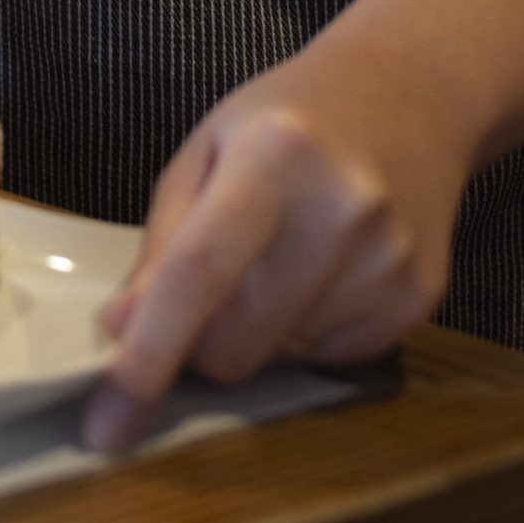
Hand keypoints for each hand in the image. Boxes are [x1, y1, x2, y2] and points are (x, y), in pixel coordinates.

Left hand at [81, 41, 468, 453]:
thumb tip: (123, 331)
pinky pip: (329, 362)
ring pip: (278, 361)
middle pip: (235, 344)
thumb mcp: (206, 151)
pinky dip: (308, 333)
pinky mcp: (416, 298)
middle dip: (200, 341)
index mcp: (273, 158)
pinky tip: (324, 269)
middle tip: (211, 288)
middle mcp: (340, 211)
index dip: (147, 355)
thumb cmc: (289, 120)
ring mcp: (387, 259)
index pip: (198, 275)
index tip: (106, 426)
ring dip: (259, 330)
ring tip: (284, 252)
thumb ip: (162, 243)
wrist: (408, 95)